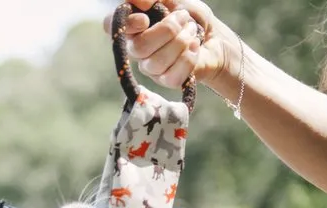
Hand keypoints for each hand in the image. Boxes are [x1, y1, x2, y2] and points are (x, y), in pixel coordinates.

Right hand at [103, 0, 230, 89]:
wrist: (215, 36)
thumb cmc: (191, 17)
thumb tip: (141, 3)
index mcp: (134, 26)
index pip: (111, 25)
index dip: (128, 23)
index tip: (146, 17)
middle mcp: (137, 48)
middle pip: (138, 48)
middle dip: (167, 30)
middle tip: (184, 19)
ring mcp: (150, 67)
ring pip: (156, 62)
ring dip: (181, 42)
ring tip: (192, 32)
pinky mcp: (166, 80)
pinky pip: (172, 76)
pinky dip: (188, 58)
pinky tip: (194, 48)